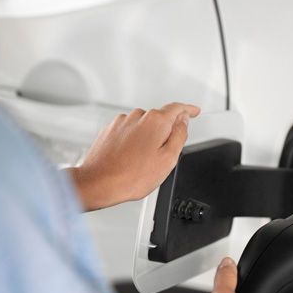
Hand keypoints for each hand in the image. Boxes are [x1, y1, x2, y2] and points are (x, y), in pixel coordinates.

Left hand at [68, 102, 200, 210]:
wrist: (98, 183)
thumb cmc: (131, 176)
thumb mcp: (168, 160)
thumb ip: (180, 136)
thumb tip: (184, 122)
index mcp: (155, 121)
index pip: (177, 109)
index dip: (189, 110)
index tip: (194, 111)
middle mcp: (137, 116)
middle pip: (160, 119)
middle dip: (165, 133)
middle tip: (163, 157)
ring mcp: (122, 122)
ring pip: (143, 127)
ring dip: (148, 139)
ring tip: (142, 163)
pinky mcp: (110, 130)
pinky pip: (129, 132)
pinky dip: (134, 143)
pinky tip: (131, 160)